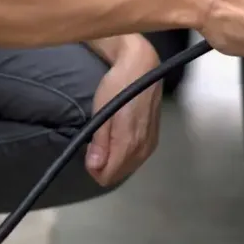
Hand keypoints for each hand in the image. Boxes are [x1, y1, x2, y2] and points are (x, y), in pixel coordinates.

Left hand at [85, 37, 162, 186]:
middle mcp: (143, 148)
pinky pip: (138, 158)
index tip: (89, 151)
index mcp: (128, 143)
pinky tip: (120, 139)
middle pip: (119, 174)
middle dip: (104, 165)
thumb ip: (100, 142)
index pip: (109, 175)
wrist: (142, 68)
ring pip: (129, 167)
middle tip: (96, 143)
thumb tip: (95, 167)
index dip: (94, 169)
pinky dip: (126, 155)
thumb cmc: (118, 86)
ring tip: (107, 138)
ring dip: (115, 160)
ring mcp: (151, 143)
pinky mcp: (155, 138)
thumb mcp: (102, 111)